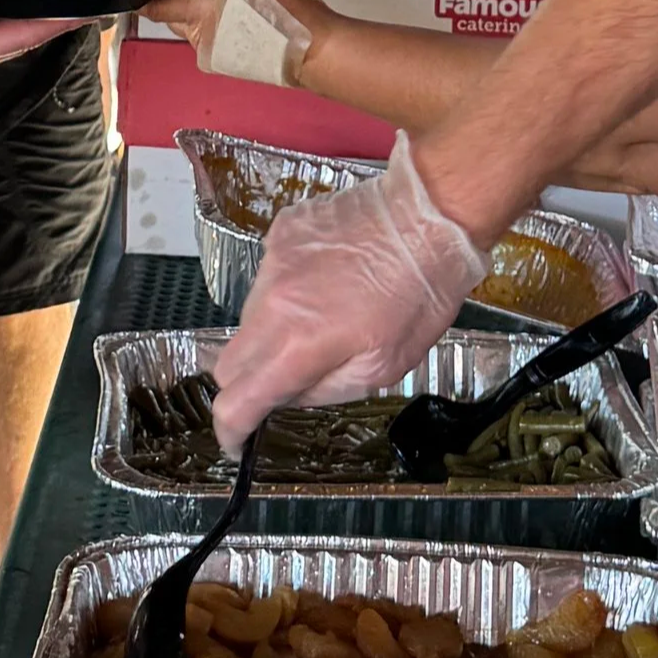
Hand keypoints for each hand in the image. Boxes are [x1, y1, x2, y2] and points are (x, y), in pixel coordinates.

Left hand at [145, 0, 330, 86]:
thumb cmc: (283, 4)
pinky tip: (245, 13)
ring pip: (196, 28)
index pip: (153, 6)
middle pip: (174, 16)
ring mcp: (215, 57)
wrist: (314, 49)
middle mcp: (198, 39)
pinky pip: (215, 39)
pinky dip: (220, 25)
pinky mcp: (232, 66)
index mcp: (196, 12)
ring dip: (203, 11)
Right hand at [209, 133, 488, 454]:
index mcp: (296, 345)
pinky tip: (328, 280)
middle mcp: (271, 302)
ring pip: (249, 315)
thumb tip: (289, 394)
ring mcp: (272, 260)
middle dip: (248, 383)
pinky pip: (269, 274)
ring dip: (272, 331)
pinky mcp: (281, 230)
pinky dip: (287, 289)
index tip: (240, 443)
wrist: (429, 215)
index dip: (230, 431)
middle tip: (286, 381)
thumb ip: (324, 391)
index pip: (235, 401)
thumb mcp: (384, 367)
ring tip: (323, 318)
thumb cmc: (418, 295)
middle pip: (228, 361)